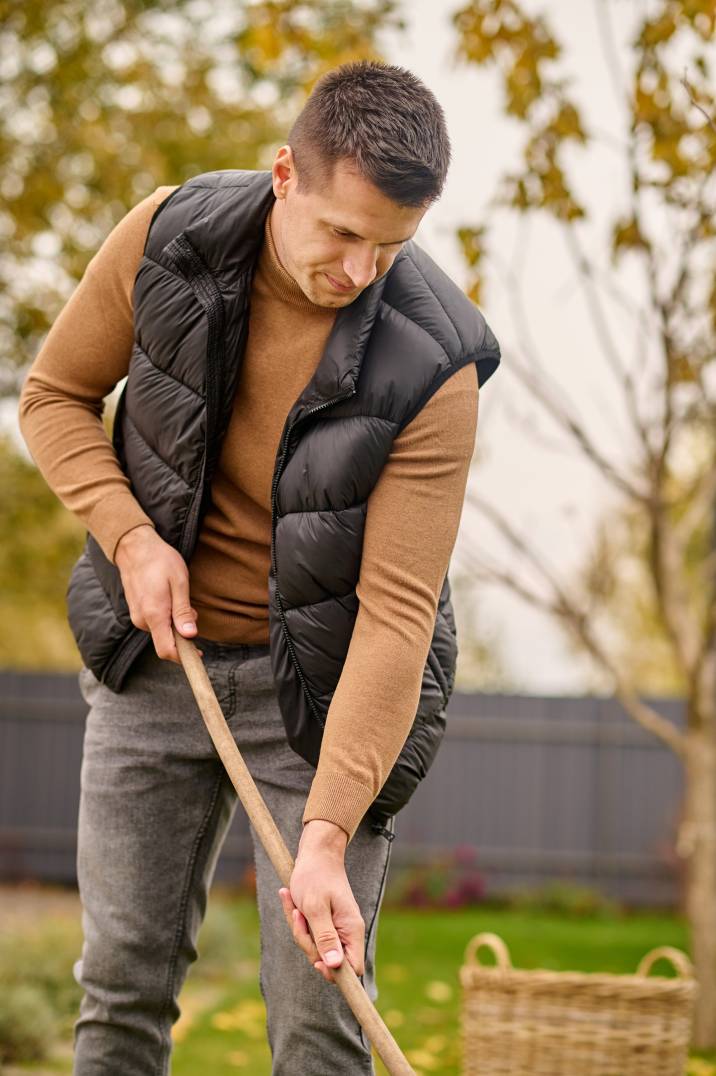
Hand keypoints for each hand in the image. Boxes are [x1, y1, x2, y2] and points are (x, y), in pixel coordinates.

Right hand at [115, 524, 201, 662]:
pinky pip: (155, 622)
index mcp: (154, 615)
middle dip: (183, 633)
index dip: (184, 657)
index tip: (199, 654)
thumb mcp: (179, 582)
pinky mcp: (136, 611)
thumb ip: (183, 611)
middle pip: (166, 641)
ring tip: (179, 597)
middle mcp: (142, 620)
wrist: (134, 547)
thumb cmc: (160, 561)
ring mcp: (137, 616)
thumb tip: (190, 635)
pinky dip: (166, 616)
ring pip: (162, 631)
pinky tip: (170, 598)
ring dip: (175, 622)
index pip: (166, 650)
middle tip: (192, 609)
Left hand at [279, 819, 363, 983]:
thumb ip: (325, 937)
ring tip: (294, 905)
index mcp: (351, 929)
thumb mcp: (315, 908)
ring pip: (314, 947)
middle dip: (307, 943)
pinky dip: (296, 920)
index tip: (316, 963)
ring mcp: (335, 927)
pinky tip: (289, 899)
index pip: (353, 968)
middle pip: (327, 960)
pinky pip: (308, 933)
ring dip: (299, 929)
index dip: (335, 972)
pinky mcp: (323, 922)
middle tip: (299, 917)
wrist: (315, 852)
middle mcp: (346, 931)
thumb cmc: (315, 876)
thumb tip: (334, 966)